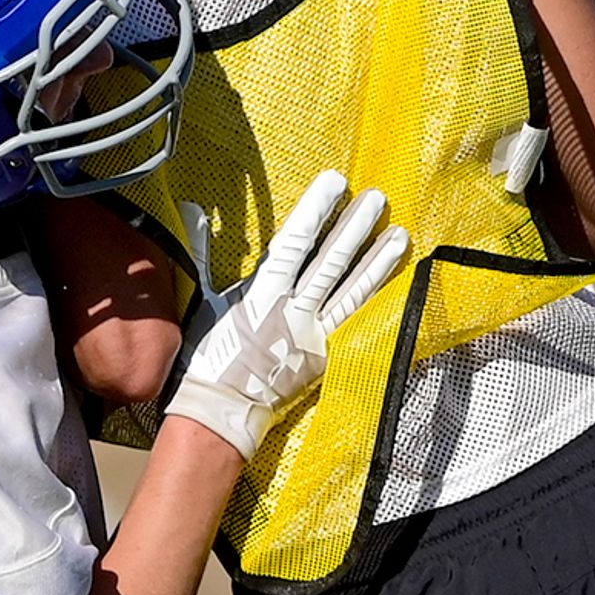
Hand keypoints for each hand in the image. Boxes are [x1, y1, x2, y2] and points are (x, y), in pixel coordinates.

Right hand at [162, 171, 413, 458]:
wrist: (221, 412)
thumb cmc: (208, 359)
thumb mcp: (205, 302)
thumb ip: (207, 255)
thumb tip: (195, 213)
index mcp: (262, 294)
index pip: (294, 242)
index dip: (316, 210)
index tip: (334, 183)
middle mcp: (293, 311)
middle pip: (331, 262)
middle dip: (354, 227)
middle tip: (377, 198)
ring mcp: (313, 335)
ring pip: (350, 290)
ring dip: (376, 260)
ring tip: (399, 234)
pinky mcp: (325, 356)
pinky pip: (353, 321)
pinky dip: (373, 299)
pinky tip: (391, 281)